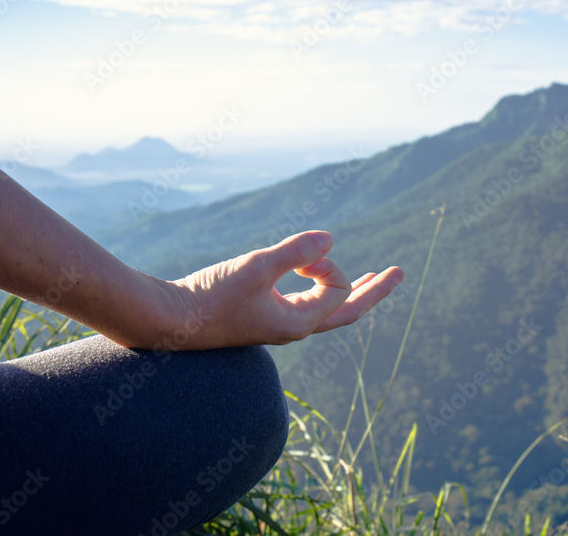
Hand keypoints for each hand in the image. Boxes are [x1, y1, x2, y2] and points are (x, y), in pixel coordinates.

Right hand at [153, 230, 404, 349]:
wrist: (168, 320)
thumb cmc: (211, 296)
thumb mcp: (256, 267)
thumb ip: (295, 252)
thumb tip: (331, 239)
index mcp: (299, 324)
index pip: (338, 291)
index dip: (328, 266)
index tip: (303, 255)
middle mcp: (293, 328)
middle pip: (347, 311)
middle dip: (374, 289)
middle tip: (399, 272)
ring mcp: (277, 323)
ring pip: (326, 308)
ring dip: (349, 289)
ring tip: (369, 277)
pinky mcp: (260, 315)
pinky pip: (304, 303)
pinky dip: (319, 287)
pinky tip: (314, 275)